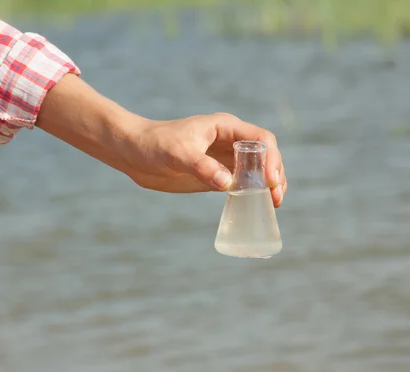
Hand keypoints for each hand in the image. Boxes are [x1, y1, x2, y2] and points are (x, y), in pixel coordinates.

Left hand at [120, 113, 285, 207]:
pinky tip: (257, 206)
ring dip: (268, 185)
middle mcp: (230, 142)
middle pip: (265, 154)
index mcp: (225, 128)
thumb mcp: (178, 154)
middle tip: (276, 197)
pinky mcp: (215, 175)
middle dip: (275, 173)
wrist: (133, 152)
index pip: (261, 139)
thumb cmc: (154, 144)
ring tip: (274, 203)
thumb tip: (228, 183)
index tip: (269, 180)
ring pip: (257, 170)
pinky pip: (241, 183)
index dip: (271, 158)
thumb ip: (203, 166)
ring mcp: (224, 159)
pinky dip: (252, 193)